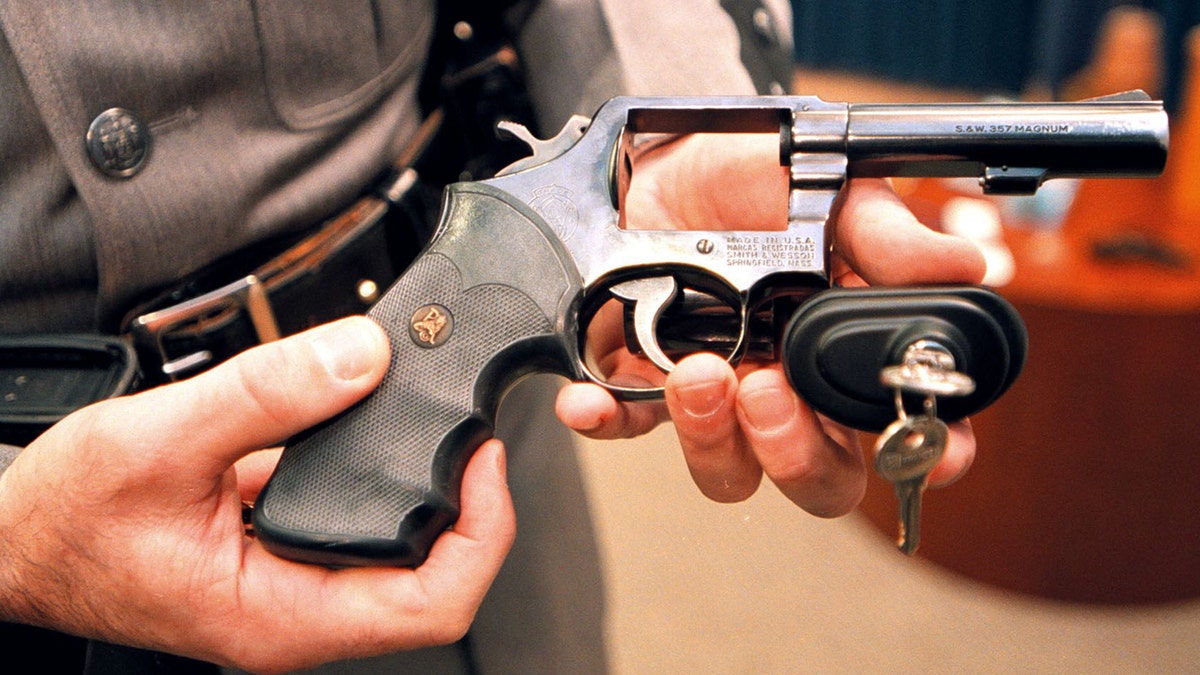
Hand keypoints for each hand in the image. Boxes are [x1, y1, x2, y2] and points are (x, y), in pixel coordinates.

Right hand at [0, 317, 514, 672]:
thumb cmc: (64, 521)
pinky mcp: (280, 556)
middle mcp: (298, 611)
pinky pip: (357, 527)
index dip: (481, 533)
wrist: (16, 538)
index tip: (484, 461)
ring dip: (431, 496)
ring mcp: (292, 586)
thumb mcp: (160, 440)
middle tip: (473, 437)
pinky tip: (378, 433)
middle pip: (433, 581)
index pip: (432, 606)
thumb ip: (266, 394)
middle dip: (469, 510)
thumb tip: (361, 356)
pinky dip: (382, 481)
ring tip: (442, 432)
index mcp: (281, 614)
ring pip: (400, 556)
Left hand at [556, 134, 985, 515]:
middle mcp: (788, 391)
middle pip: (815, 477)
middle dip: (795, 454)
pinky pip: (625, 426)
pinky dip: (608, 421)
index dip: (921, 452)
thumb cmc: (755, 176)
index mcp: (843, 351)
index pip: (897, 427)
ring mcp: (717, 396)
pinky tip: (594, 401)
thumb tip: (963, 264)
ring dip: (712, 438)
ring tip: (695, 371)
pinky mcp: (643, 384)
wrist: (665, 156)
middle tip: (768, 391)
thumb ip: (882, 232)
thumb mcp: (823, 187)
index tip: (931, 450)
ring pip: (728, 471)